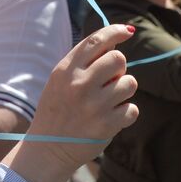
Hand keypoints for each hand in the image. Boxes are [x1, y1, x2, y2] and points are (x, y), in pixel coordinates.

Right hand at [27, 24, 139, 166]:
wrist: (48, 149)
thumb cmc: (58, 110)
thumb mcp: (60, 80)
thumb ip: (83, 61)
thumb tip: (117, 38)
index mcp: (66, 70)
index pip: (96, 40)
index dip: (115, 31)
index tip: (127, 32)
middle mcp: (79, 85)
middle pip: (118, 59)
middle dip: (118, 69)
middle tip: (108, 83)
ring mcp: (93, 106)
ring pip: (130, 83)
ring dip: (123, 92)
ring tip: (107, 103)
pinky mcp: (106, 125)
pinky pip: (132, 109)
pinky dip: (125, 114)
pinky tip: (110, 119)